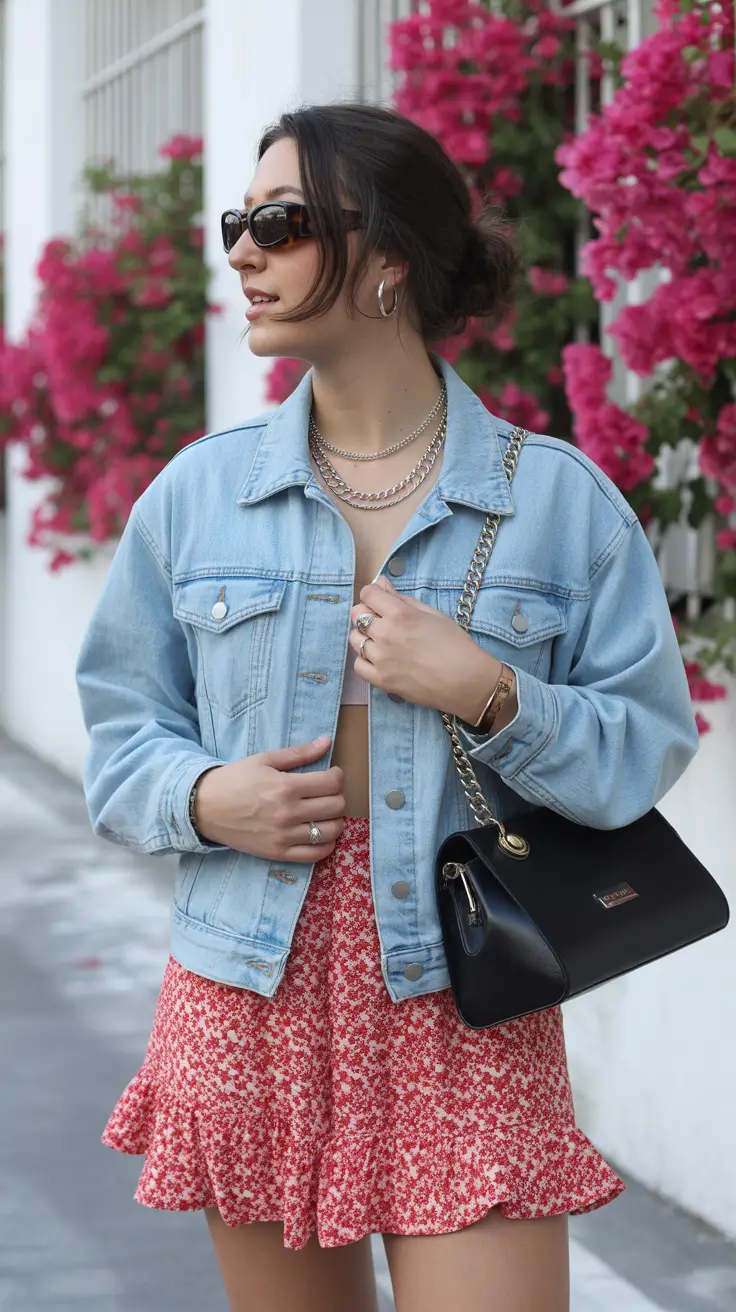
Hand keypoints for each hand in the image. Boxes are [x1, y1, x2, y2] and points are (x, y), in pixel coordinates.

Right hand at [193, 736, 345, 861]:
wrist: (205, 808)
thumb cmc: (234, 780)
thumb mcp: (264, 760)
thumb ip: (299, 753)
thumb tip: (326, 741)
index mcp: (286, 787)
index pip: (332, 783)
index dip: (338, 776)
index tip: (332, 775)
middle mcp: (288, 813)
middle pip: (336, 807)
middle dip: (337, 796)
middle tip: (327, 793)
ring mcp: (284, 836)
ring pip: (331, 831)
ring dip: (335, 820)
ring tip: (325, 813)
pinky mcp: (279, 853)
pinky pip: (316, 854)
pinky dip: (326, 844)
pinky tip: (321, 834)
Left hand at [348, 577, 505, 722]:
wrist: (466, 680)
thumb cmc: (455, 644)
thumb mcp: (432, 614)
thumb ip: (402, 598)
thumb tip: (381, 583)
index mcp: (400, 614)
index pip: (368, 594)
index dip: (373, 594)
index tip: (380, 600)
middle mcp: (386, 634)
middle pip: (357, 615)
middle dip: (367, 612)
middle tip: (382, 619)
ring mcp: (381, 659)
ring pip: (355, 639)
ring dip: (365, 635)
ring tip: (381, 640)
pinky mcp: (382, 680)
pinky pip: (358, 665)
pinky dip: (364, 660)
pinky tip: (378, 658)